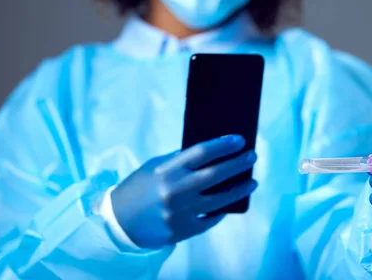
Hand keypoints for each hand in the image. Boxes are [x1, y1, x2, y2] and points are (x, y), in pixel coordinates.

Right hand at [111, 135, 257, 249]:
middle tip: (252, 156)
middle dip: (238, 164)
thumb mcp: (154, 167)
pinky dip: (221, 211)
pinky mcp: (182, 231)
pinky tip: (229, 204)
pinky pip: (210, 220)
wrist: (120, 221)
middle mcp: (175, 190)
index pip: (201, 152)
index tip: (240, 140)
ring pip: (220, 200)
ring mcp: (180, 212)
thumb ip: (178, 160)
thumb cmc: (139, 188)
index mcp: (167, 170)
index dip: (223, 145)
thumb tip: (210, 153)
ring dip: (239, 189)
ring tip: (251, 182)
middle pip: (216, 174)